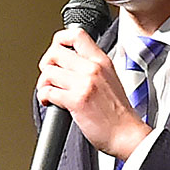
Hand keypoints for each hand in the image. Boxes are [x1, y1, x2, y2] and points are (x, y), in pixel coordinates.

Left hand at [36, 26, 150, 159]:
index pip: (76, 34)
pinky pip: (48, 91)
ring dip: (43, 83)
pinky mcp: (76, 100)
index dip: (59, 40)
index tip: (55, 53)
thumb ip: (92, 67)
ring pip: (48, 72)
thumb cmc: (118, 112)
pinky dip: (43, 97)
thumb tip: (69, 63)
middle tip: (49, 77)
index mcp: (102, 60)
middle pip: (55, 52)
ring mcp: (84, 83)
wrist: (126, 134)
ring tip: (49, 91)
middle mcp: (93, 68)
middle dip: (46, 65)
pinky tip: (49, 102)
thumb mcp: (110, 78)